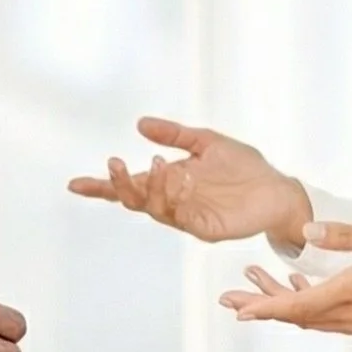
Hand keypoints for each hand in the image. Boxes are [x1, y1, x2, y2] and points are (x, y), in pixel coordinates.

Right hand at [68, 115, 311, 246]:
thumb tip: (140, 124)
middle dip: (120, 184)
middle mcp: (172, 200)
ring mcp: (186, 216)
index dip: (101, 187)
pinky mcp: (204, 228)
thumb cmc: (244, 168)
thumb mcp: (206, 142)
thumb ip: (175, 134)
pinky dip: (175, 196)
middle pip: (133, 199)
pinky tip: (181, 178)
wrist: (277, 189)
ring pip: (154, 208)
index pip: (128, 185)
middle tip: (114, 164)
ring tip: (159, 164)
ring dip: (151, 186)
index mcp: (168, 181)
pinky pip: (181, 215)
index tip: (75, 184)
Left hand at [219, 222, 351, 338]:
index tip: (239, 309)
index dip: (265, 308)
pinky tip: (296, 286)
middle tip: (229, 299)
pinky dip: (305, 304)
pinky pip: (327, 317)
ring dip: (281, 303)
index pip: (298, 307)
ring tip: (253, 283)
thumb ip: (344, 235)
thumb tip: (307, 230)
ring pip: (310, 317)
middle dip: (261, 306)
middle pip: (297, 316)